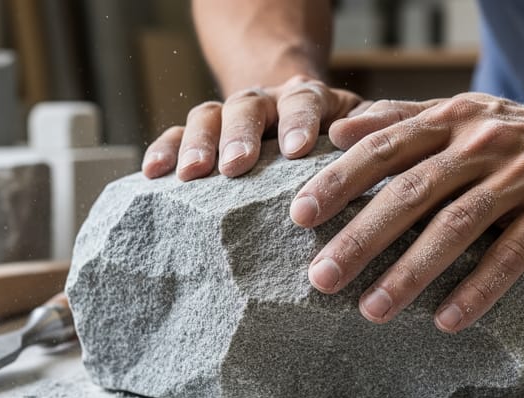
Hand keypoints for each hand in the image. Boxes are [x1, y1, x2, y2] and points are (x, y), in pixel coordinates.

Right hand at [142, 75, 362, 179]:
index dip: (298, 122)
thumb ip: (371, 130)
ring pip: (208, 116)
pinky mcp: (204, 135)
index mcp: (306, 99)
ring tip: (191, 173)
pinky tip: (153, 172)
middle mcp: (265, 101)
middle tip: (236, 165)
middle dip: (240, 135)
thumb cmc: (335, 135)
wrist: (297, 119)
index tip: (296, 150)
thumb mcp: (360, 128)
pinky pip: (176, 136)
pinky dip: (163, 149)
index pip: (303, 101)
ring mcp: (229, 115)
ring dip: (197, 143)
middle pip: (247, 106)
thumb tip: (369, 141)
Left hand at [292, 93, 523, 332]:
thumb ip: (400, 118)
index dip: (339, 181)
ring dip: (411, 271)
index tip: (299, 216)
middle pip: (411, 192)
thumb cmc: (515, 133)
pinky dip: (478, 288)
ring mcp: (520, 176)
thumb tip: (338, 130)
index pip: (383, 149)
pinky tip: (446, 319)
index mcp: (449, 120)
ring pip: (456, 226)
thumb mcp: (459, 112)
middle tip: (322, 276)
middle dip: (361, 237)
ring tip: (371, 309)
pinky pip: (510, 255)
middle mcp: (480, 143)